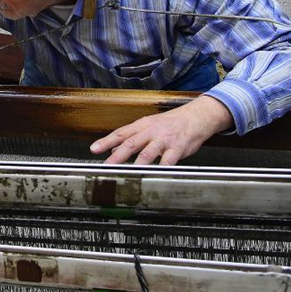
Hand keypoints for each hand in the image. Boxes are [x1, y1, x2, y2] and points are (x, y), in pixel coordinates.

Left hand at [90, 95, 233, 164]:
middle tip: (106, 165)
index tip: (94, 149)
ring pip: (148, 152)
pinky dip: (162, 168)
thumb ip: (131, 138)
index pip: (120, 133)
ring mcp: (164, 140)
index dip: (106, 141)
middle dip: (117, 155)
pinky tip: (156, 175)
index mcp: (142, 126)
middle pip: (131, 143)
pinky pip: (168, 160)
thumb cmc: (171, 123)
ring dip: (137, 163)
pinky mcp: (177, 148)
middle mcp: (151, 131)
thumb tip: (112, 149)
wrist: (196, 116)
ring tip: (127, 173)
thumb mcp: (149, 126)